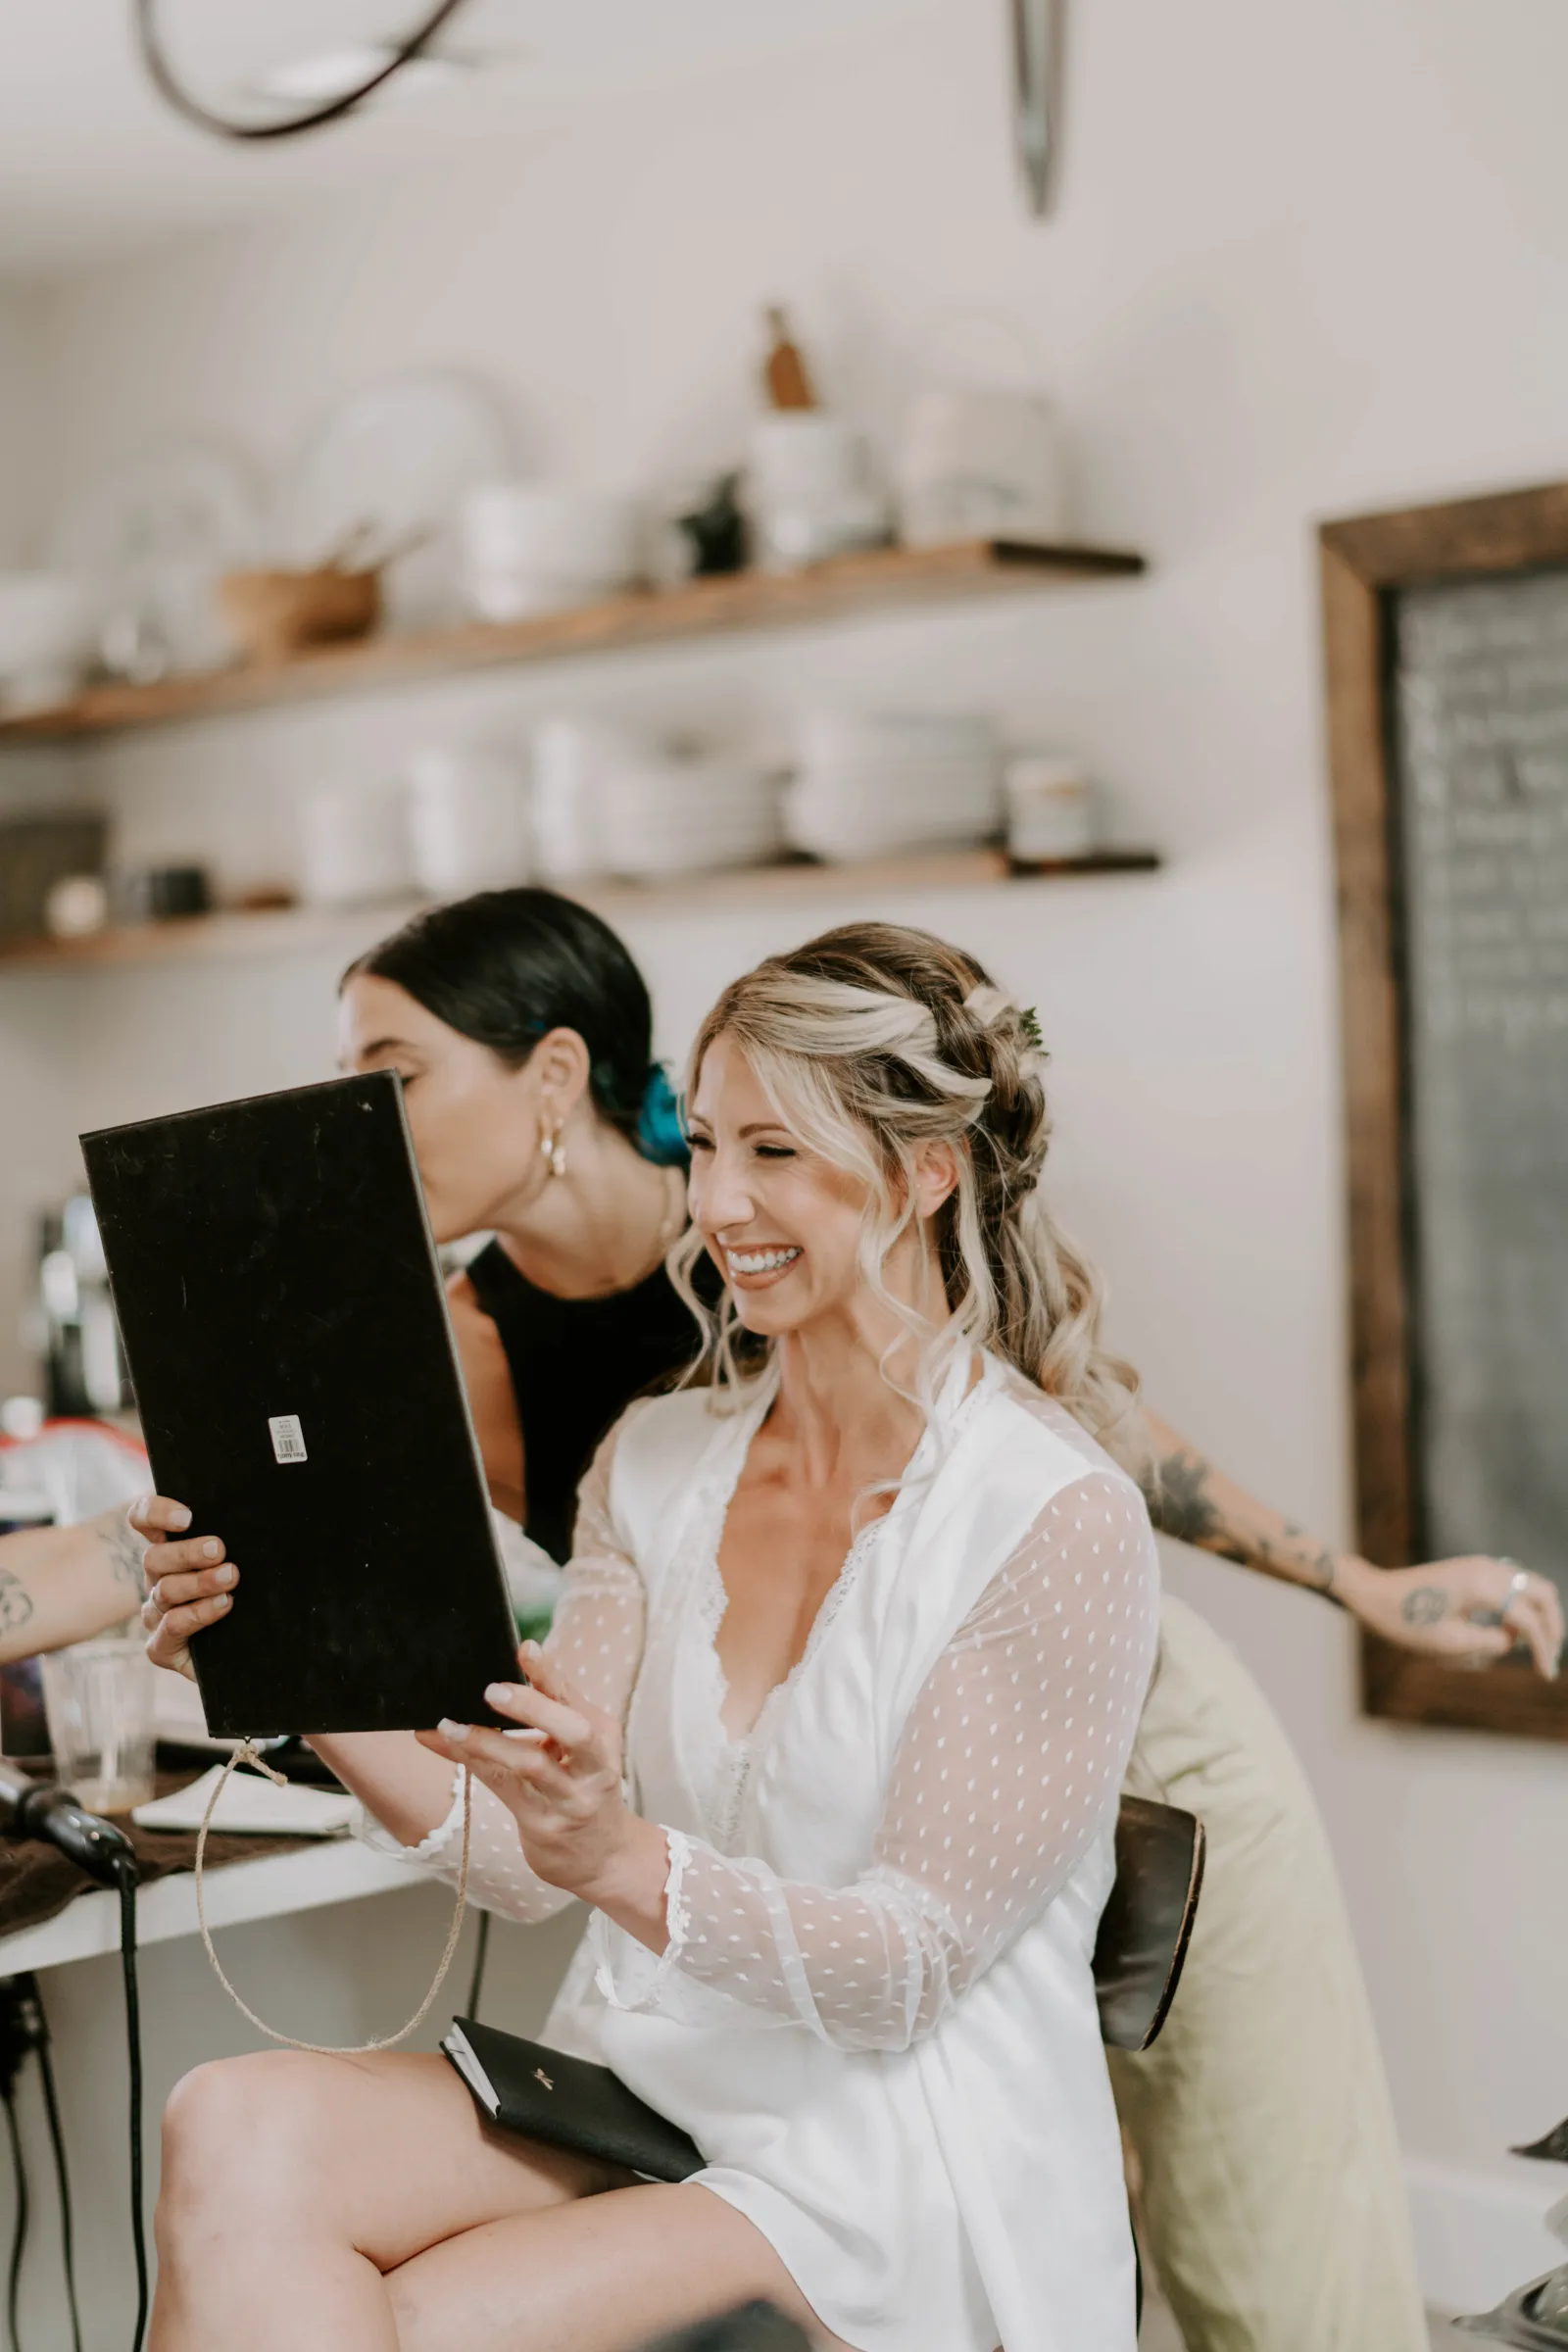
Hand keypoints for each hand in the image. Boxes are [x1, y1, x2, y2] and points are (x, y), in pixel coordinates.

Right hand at [130, 1496, 237, 1679]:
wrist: (253, 1651)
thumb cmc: (250, 1596)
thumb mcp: (246, 1560)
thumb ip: (240, 1537)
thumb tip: (262, 1510)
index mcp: (170, 1549)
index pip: (145, 1520)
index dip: (156, 1513)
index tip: (187, 1516)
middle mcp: (157, 1579)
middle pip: (154, 1557)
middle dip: (188, 1552)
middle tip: (220, 1549)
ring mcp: (156, 1613)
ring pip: (164, 1591)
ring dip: (199, 1582)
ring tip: (231, 1577)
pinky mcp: (161, 1647)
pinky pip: (169, 1628)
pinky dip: (196, 1615)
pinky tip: (222, 1605)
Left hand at [418, 1643, 656, 1913]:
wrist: (602, 1855)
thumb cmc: (581, 1786)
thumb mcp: (579, 1747)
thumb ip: (550, 1711)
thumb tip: (504, 1673)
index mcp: (601, 1735)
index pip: (573, 1698)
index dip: (549, 1673)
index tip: (524, 1648)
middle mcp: (593, 1766)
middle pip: (573, 1732)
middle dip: (533, 1708)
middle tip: (492, 1691)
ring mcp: (570, 1799)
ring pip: (530, 1765)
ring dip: (486, 1742)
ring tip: (449, 1725)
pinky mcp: (544, 1825)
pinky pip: (502, 1788)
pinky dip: (470, 1762)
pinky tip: (443, 1744)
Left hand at [1340, 1554, 1563, 1677]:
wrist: (1373, 1595)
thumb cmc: (1405, 1621)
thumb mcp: (1450, 1644)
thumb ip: (1491, 1643)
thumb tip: (1513, 1639)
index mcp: (1482, 1585)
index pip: (1529, 1619)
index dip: (1543, 1648)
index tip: (1545, 1674)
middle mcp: (1486, 1568)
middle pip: (1543, 1592)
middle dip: (1552, 1626)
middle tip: (1548, 1657)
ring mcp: (1480, 1565)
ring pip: (1530, 1585)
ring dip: (1537, 1615)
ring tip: (1531, 1647)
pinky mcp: (1472, 1569)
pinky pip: (1512, 1584)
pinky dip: (1521, 1606)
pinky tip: (1510, 1631)